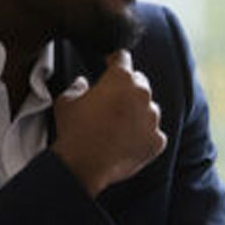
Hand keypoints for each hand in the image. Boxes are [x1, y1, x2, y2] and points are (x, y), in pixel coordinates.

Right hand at [51, 50, 166, 196]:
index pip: (123, 58)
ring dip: (138, 113)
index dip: (115, 60)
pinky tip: (126, 143)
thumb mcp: (66, 101)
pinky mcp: (158, 140)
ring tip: (117, 126)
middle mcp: (142, 94)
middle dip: (127, 88)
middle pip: (140, 82)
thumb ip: (77, 86)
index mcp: (121, 79)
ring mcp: (152, 118)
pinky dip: (143, 136)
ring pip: (149, 108)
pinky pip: (154, 133)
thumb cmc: (74, 131)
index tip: (112, 62)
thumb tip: (82, 83)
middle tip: (112, 101)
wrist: (82, 165)